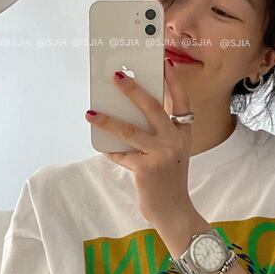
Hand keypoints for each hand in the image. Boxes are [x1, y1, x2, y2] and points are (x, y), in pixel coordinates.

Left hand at [85, 58, 193, 232]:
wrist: (173, 210)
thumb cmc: (168, 179)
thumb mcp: (170, 152)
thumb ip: (157, 134)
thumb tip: (127, 113)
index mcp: (183, 133)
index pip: (181, 101)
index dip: (174, 81)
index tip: (165, 63)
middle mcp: (175, 141)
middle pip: (153, 107)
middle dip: (133, 89)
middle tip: (117, 76)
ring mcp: (162, 154)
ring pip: (129, 130)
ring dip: (107, 120)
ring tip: (91, 112)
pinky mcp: (146, 168)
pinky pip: (121, 154)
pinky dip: (110, 150)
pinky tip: (100, 145)